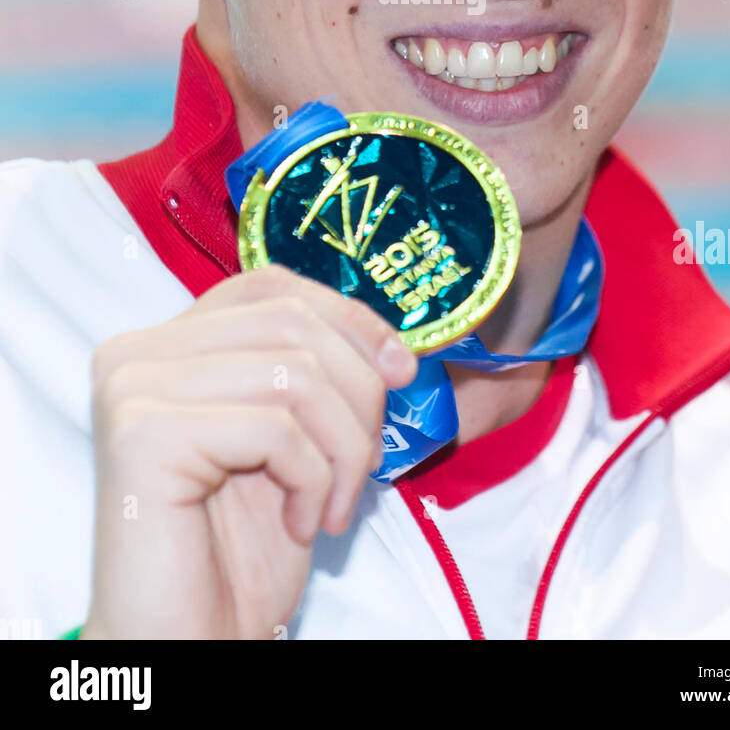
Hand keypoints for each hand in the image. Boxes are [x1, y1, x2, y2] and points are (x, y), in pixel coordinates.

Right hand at [80, 263, 415, 639]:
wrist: (188, 642)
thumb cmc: (239, 553)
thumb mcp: (293, 441)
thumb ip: (319, 377)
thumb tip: (396, 346)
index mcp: (165, 343)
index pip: (271, 285)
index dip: (347, 317)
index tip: (400, 368)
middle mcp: (136, 353)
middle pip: (292, 323)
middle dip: (359, 393)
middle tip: (367, 463)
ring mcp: (133, 389)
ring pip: (295, 374)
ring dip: (344, 449)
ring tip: (332, 506)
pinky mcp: (143, 435)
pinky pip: (276, 428)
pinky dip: (313, 480)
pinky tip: (299, 524)